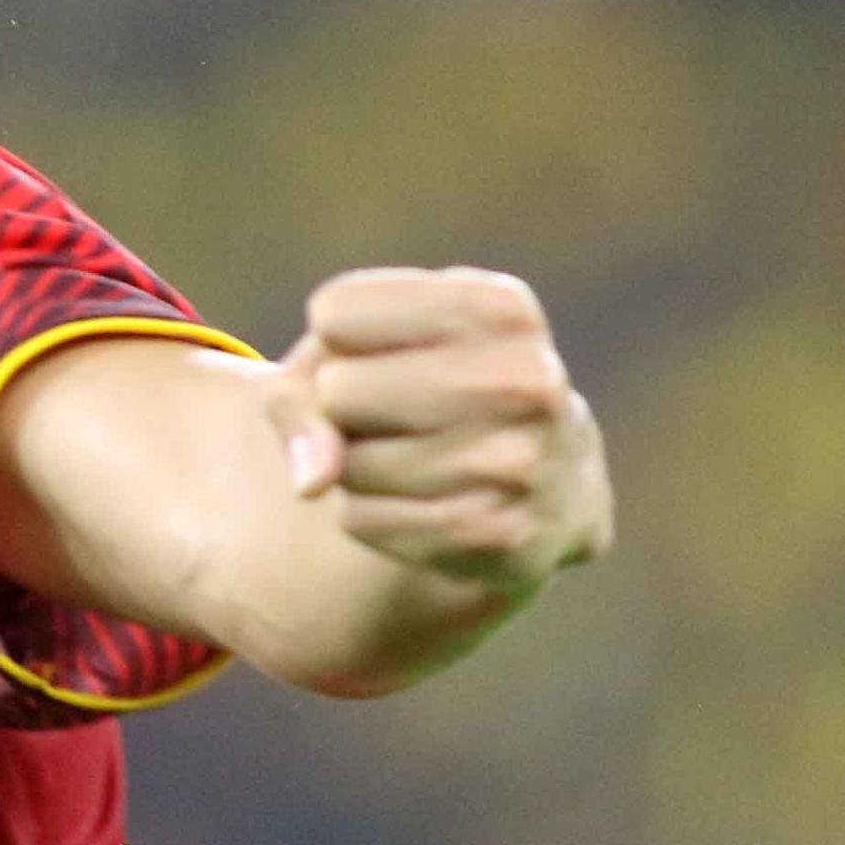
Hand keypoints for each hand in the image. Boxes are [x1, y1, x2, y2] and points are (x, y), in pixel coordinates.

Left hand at [268, 266, 610, 592]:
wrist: (547, 480)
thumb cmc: (427, 389)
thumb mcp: (368, 350)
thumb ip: (297, 391)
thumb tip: (312, 483)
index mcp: (501, 307)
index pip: (335, 312)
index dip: (335, 340)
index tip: (384, 350)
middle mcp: (525, 380)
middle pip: (339, 390)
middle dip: (341, 405)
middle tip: (396, 410)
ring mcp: (518, 462)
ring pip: (346, 465)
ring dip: (351, 467)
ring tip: (414, 454)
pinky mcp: (495, 536)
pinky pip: (362, 522)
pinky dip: (367, 514)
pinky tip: (420, 500)